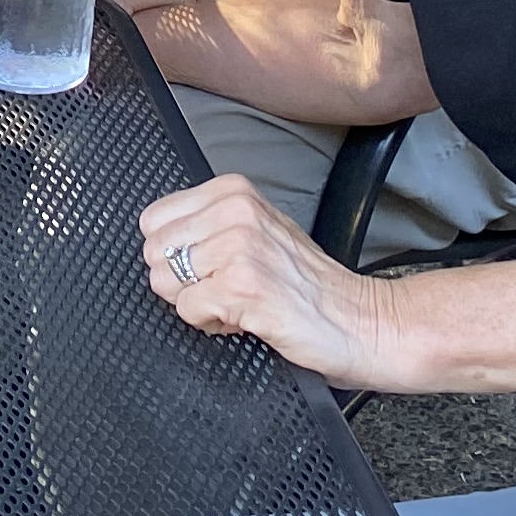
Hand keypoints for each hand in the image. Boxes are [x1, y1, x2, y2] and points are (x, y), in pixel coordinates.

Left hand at [137, 172, 409, 389]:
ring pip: (165, 282)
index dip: (175, 254)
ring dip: (199, 303)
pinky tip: (247, 318)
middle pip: (154, 252)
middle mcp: (234, 210)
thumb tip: (157, 240)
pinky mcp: (242, 286)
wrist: (362, 321)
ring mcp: (238, 246)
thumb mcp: (257, 232)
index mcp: (233, 191)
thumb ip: (209, 226)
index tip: (212, 267)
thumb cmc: (310, 286)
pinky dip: (212, 324)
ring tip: (241, 302)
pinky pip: (188, 310)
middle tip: (228, 287)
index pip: (153, 219)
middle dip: (182, 281)